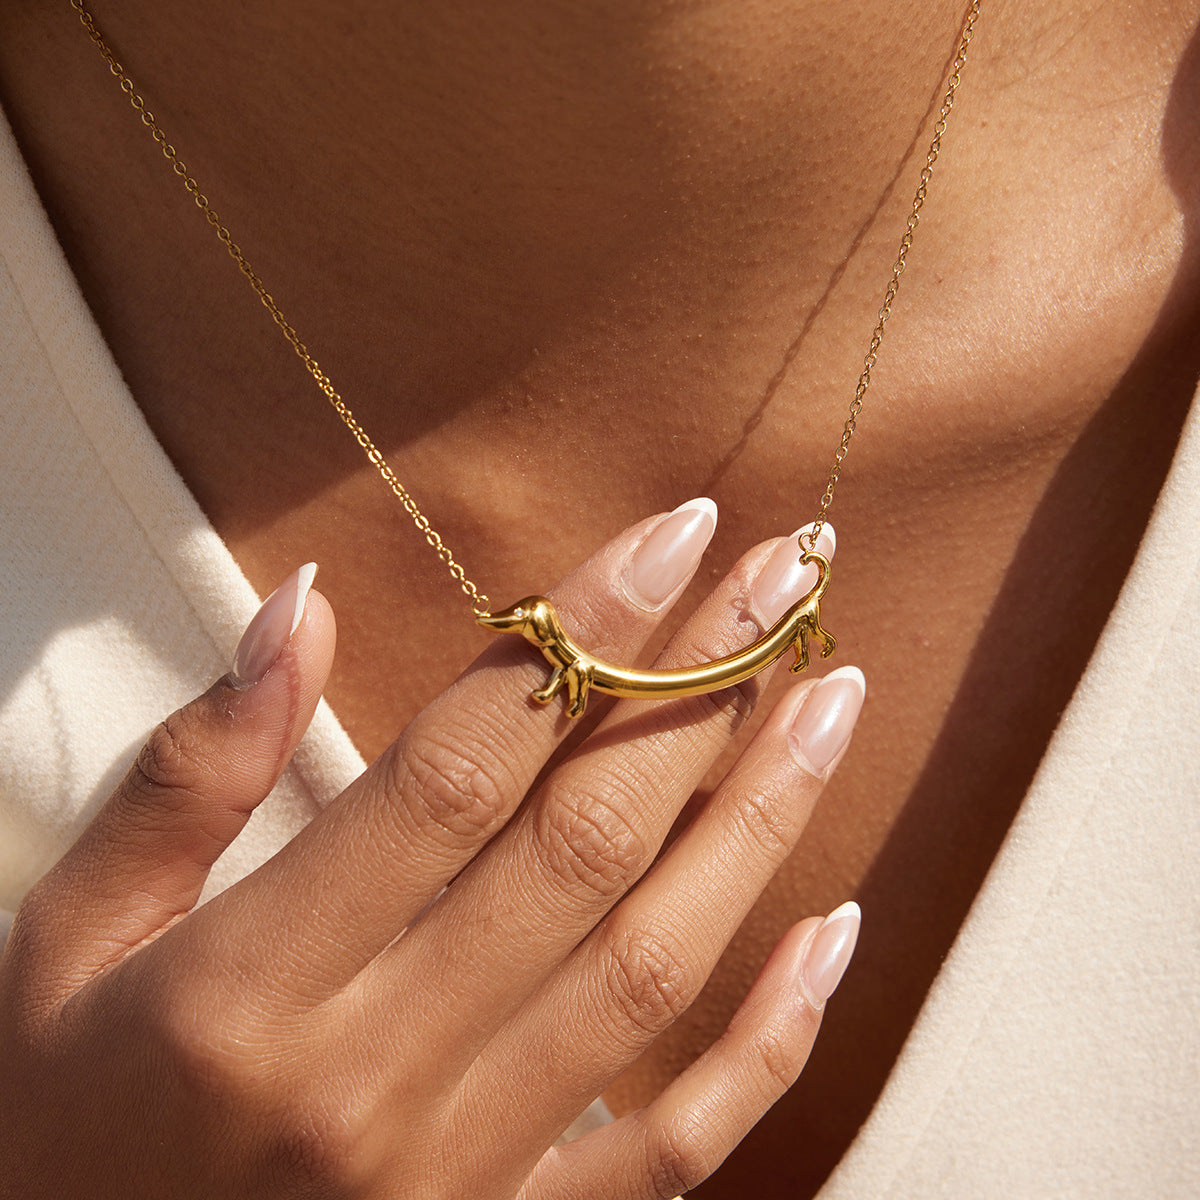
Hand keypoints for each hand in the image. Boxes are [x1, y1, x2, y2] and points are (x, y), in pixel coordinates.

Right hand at [0, 503, 863, 1198]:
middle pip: (580, 845)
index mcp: (245, 989)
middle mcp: (373, 1079)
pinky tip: (835, 930)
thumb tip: (299, 605)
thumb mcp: (66, 944)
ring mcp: (459, 1173)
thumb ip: (189, 774)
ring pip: (652, 971)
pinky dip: (771, 1042)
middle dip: (694, 692)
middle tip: (782, 578)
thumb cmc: (59, 1125)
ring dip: (758, 821)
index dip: (576, 638)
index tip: (669, 537)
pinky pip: (674, 1146)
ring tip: (831, 697)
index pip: (455, 768)